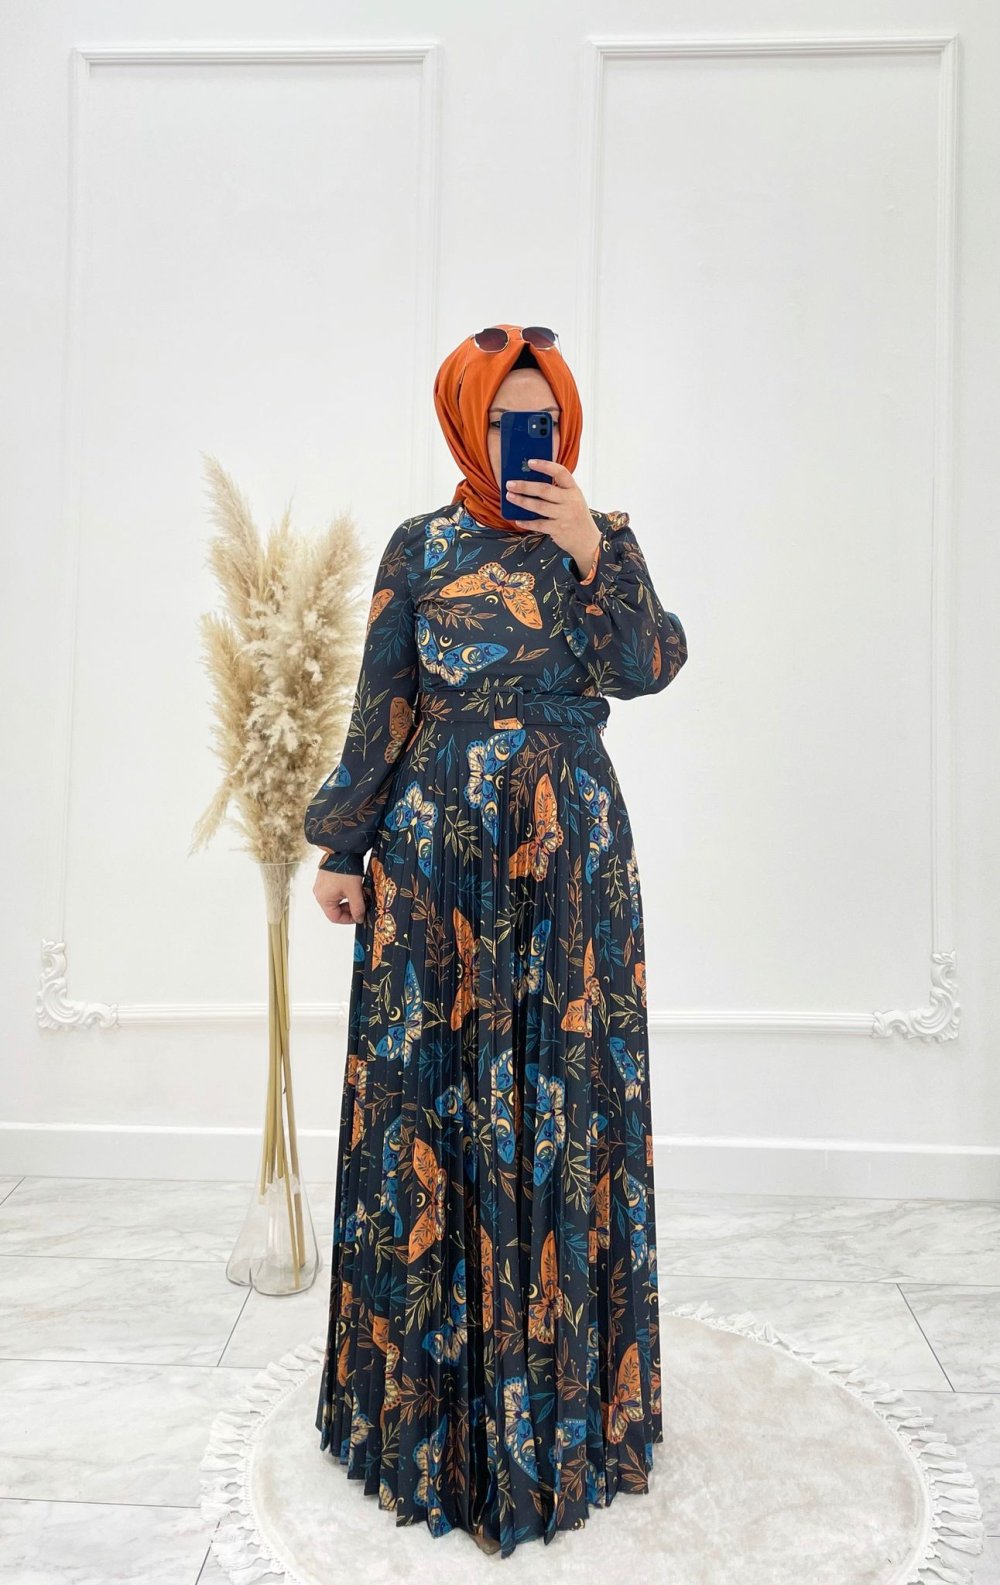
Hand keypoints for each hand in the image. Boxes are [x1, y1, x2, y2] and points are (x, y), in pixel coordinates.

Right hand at [313, 868, 366, 925]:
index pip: (335, 917)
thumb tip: (359, 919)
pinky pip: (335, 891)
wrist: (342, 848)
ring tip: (359, 894)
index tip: (360, 915)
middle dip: (349, 908)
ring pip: (336, 900)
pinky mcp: (326, 878)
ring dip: (348, 900)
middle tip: (361, 904)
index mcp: (323, 898)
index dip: (348, 919)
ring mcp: (321, 885)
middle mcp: (319, 893)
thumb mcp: (354, 891)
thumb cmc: (345, 869)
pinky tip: (354, 887)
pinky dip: (345, 892)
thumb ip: (357, 908)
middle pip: (335, 909)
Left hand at [506, 458, 599, 574]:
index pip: (561, 472)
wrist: (587, 540)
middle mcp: (570, 501)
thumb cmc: (575, 515)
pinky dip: (527, 522)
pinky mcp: (558, 529)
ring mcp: (565, 515)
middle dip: (525, 486)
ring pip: (539, 506)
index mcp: (573, 489)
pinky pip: (539, 524)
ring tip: (510, 496)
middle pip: (544, 490)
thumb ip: (558, 490)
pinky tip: (518, 520)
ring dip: (522, 501)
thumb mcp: (573, 499)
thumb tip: (531, 481)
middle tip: (510, 484)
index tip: (530, 462)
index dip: (545, 466)